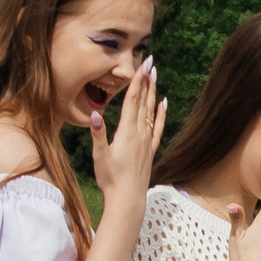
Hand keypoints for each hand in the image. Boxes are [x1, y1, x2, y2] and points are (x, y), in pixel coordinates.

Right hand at [86, 57, 163, 208]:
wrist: (128, 198)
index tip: (142, 65)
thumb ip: (98, 134)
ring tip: (155, 76)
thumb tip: (95, 114)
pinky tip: (164, 103)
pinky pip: (158, 127)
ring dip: (153, 93)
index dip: (137, 81)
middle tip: (150, 62)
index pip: (132, 100)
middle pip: (143, 101)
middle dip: (146, 80)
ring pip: (151, 111)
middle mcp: (140, 133)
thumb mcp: (99, 155)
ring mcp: (147, 141)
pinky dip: (161, 114)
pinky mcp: (150, 149)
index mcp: (126, 132)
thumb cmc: (110, 178)